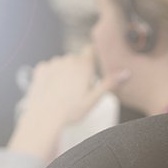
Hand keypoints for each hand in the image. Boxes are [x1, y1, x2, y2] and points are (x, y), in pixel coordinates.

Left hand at [8, 47, 129, 161]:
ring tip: (65, 92)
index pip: (90, 50)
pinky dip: (53, 75)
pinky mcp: (40, 69)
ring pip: (63, 63)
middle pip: (77, 59)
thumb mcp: (94, 99)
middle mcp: (67, 60)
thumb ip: (109, 83)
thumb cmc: (71, 111)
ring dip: (66, 72)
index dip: (93, 56)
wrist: (45, 117)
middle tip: (80, 89)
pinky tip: (54, 89)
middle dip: (79, 69)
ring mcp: (52, 63)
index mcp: (83, 66)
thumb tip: (126, 72)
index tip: (93, 68)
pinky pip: (50, 68)